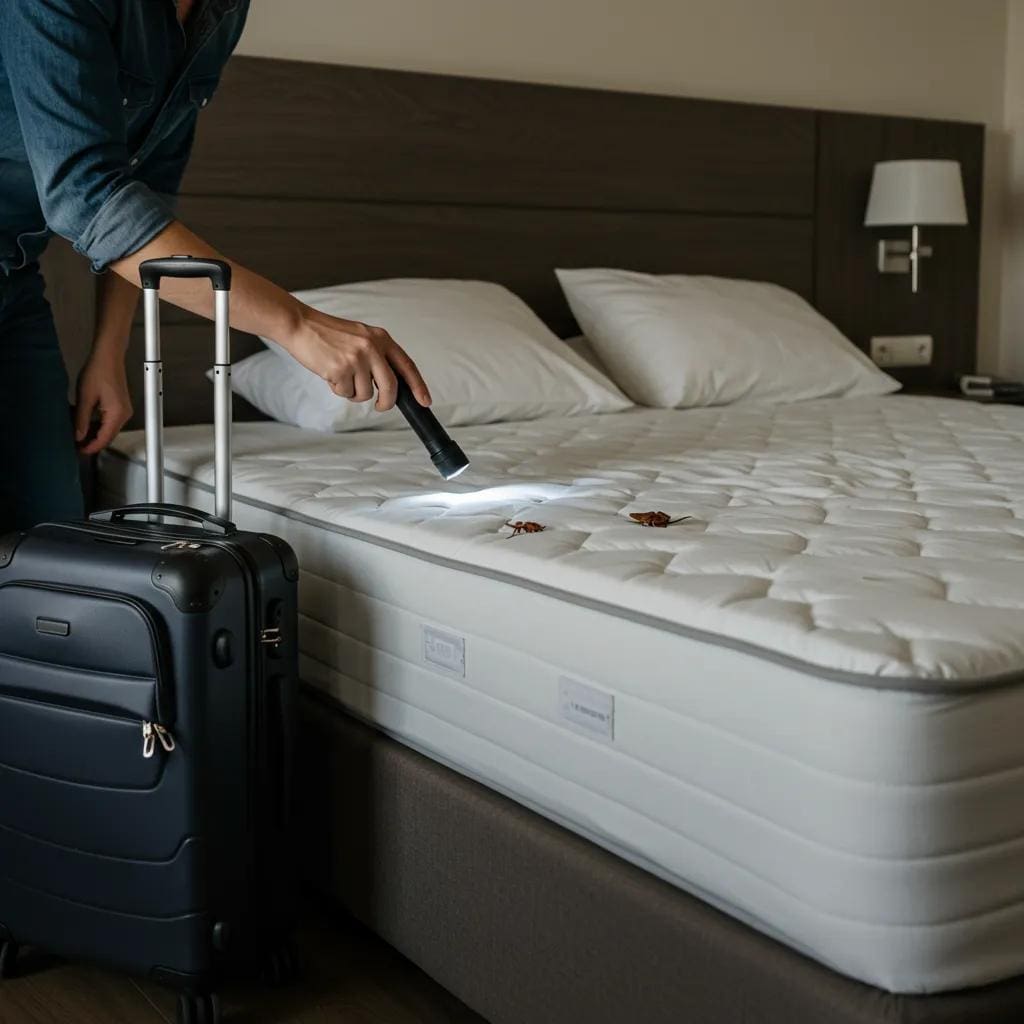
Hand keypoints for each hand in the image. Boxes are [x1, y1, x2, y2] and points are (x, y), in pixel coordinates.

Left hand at [75, 349, 132, 454]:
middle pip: (109, 436)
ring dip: (96, 434)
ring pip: (110, 429)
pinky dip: (100, 425)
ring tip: (79, 435)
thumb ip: (82, 419)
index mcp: (117, 414)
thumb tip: (78, 435)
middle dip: (93, 442)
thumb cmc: (99, 371)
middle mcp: (124, 414)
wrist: (109, 356)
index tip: (79, 451)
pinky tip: (88, 424)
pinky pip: (111, 422)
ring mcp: (124, 410)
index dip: (91, 447)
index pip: (104, 439)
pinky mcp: (121, 406)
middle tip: (76, 445)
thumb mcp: (85, 397)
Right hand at [286, 307, 430, 411]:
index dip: (418, 386)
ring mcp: (357, 358)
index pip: (407, 365)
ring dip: (354, 392)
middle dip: (387, 402)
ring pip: (366, 394)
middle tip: (381, 407)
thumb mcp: (360, 337)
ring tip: (341, 375)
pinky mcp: (341, 369)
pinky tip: (330, 373)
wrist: (300, 325)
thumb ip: (377, 355)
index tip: (425, 401)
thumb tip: (391, 385)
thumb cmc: (328, 334)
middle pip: (391, 386)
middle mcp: (372, 347)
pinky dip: (339, 390)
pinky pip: (347, 393)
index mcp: (380, 338)